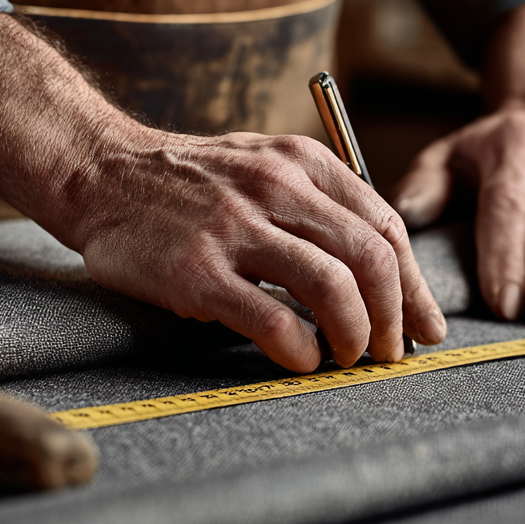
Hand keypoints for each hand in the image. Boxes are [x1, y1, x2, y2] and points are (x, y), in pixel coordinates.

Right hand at [0, 14, 446, 372]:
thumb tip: (381, 275)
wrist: (99, 171)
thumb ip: (319, 205)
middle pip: (371, 258)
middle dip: (395, 317)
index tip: (425, 326)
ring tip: (348, 358)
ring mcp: (236, 228)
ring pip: (332, 286)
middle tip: (390, 353)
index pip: (385, 226)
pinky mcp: (197, 270)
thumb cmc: (191, 182)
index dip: (415, 285)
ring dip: (355, 335)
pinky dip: (301, 349)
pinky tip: (301, 361)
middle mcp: (277, 187)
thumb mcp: (264, 164)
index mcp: (302, 162)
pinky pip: (272, 319)